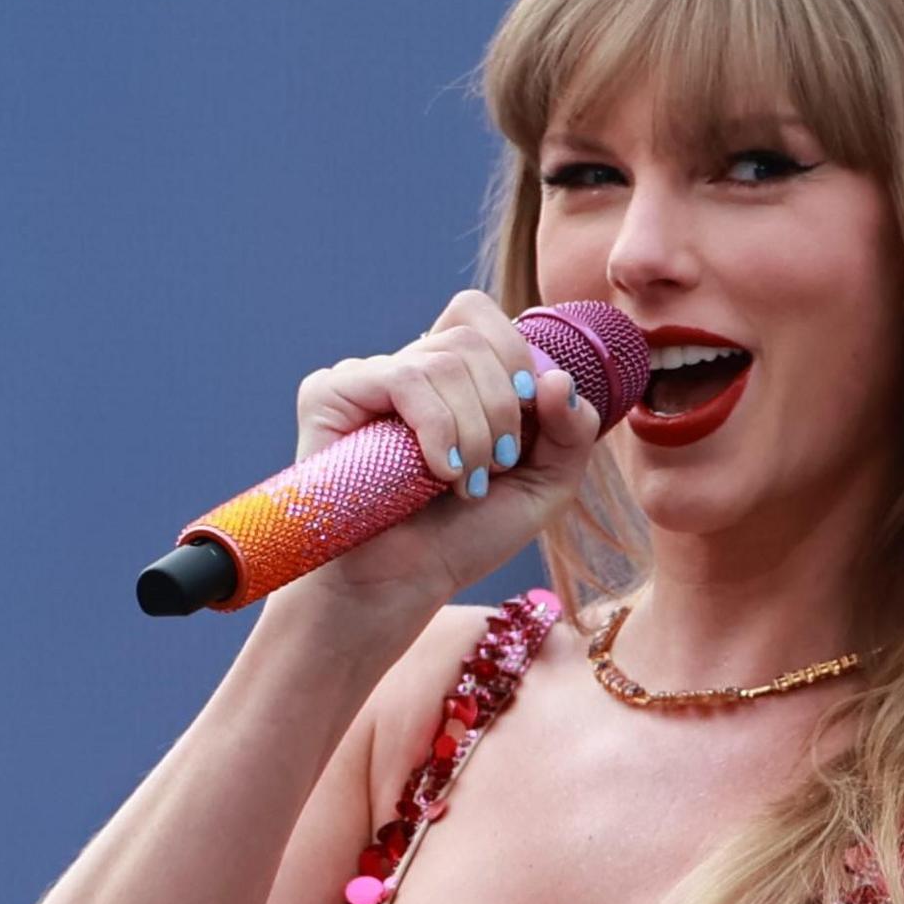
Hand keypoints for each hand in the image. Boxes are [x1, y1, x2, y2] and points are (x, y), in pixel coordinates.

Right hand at [279, 289, 605, 624]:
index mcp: (453, 377)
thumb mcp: (546, 486)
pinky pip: (403, 378)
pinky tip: (439, 472)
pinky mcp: (331, 395)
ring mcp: (368, 378)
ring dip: (474, 429)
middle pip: (473, 338)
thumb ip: (572, 431)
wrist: (401, 587)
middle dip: (503, 407)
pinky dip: (438, 428)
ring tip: (466, 482)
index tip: (530, 418)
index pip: (482, 317)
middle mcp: (407, 368)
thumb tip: (556, 378)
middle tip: (497, 465)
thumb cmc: (464, 538)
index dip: (516, 358)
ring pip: (444, 359)